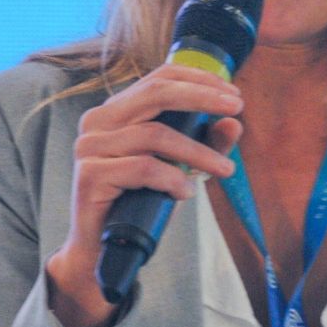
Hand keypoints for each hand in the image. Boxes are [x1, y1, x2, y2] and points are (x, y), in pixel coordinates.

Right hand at [44, 63, 243, 326]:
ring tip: (224, 170)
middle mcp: (97, 121)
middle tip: (237, 108)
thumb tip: (234, 122)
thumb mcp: (180, 166)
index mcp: (117, 111)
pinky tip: (186, 192)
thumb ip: (205, 142)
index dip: (199, 80)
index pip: (158, 78)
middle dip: (202, 97)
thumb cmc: (140, 201)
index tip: (234, 95)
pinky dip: (172, 178)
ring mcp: (89, 146)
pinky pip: (142, 168)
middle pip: (156, 94)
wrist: (102, 248)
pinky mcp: (89, 175)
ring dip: (197, 152)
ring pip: (154, 135)